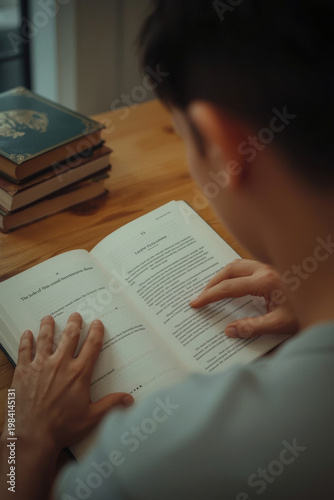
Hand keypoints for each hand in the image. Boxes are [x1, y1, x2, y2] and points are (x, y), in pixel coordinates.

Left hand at [10, 312, 133, 451]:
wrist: (33, 437)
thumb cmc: (63, 428)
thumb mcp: (91, 417)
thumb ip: (111, 404)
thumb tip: (130, 399)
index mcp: (79, 373)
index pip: (92, 346)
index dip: (96, 332)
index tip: (97, 323)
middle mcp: (60, 364)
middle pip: (69, 336)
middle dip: (74, 323)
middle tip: (75, 315)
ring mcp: (40, 366)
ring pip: (46, 339)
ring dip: (48, 326)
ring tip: (49, 318)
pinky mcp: (24, 372)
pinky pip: (25, 350)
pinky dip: (26, 340)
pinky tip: (27, 334)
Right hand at [190, 259, 298, 337]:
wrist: (327, 300)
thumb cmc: (308, 310)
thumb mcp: (281, 324)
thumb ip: (253, 328)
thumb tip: (229, 331)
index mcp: (264, 282)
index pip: (228, 287)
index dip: (209, 295)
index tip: (196, 303)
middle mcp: (265, 269)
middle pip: (229, 269)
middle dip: (212, 282)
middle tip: (201, 296)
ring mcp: (270, 267)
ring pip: (238, 264)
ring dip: (223, 275)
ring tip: (213, 289)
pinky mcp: (274, 269)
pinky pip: (247, 266)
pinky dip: (235, 274)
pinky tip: (234, 284)